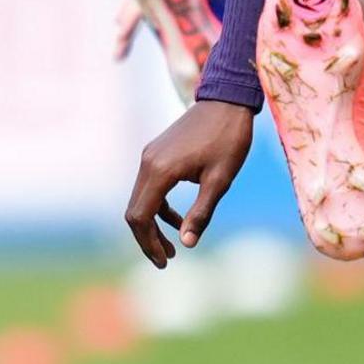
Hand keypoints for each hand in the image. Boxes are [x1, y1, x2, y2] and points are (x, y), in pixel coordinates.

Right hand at [124, 100, 253, 266]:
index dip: (148, 243)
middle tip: (167, 260)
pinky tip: (179, 218)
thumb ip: (201, 213)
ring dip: (153, 224)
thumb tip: (187, 244)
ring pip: (140, 200)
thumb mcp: (220, 180)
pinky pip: (149, 186)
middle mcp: (147, 163)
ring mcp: (149, 156)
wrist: (227, 101)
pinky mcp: (155, 153)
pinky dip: (159, 207)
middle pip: (134, 211)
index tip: (165, 262)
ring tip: (174, 245)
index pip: (140, 217)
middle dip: (147, 238)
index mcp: (160, 171)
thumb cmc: (229, 140)